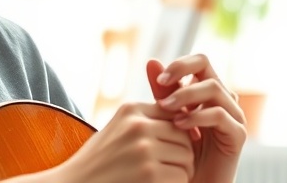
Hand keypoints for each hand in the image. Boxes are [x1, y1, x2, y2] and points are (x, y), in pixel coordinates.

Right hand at [49, 101, 194, 182]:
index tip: (168, 149)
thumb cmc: (99, 161)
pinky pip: (181, 176)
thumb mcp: (118, 130)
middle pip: (184, 136)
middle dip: (181, 154)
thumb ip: (145, 121)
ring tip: (160, 177)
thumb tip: (185, 115)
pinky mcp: (150, 174)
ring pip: (187, 157)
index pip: (174, 115)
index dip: (176, 134)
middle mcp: (138, 125)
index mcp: (130, 110)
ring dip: (180, 171)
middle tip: (167, 168)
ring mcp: (144, 150)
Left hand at [147, 56, 246, 182]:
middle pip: (207, 66)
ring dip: (186, 94)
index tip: (158, 77)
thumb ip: (163, 91)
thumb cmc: (178, 149)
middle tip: (160, 84)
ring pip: (214, 88)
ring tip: (165, 107)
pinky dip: (198, 117)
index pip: (198, 61)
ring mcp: (233, 115)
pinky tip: (178, 125)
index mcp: (206, 90)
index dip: (179, 63)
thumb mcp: (167, 117)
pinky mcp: (238, 135)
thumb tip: (151, 61)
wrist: (191, 181)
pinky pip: (221, 116)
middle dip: (181, 70)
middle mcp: (222, 98)